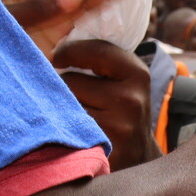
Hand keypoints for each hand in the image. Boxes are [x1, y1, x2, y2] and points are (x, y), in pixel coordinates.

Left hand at [54, 39, 157, 171]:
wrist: (139, 160)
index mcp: (137, 74)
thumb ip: (101, 60)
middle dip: (63, 86)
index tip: (56, 56)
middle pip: (71, 80)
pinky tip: (71, 134)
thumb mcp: (123, 81)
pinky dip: (62, 130)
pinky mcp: (102, 149)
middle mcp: (131, 99)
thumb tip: (58, 35)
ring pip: (65, 106)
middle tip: (69, 98)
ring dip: (60, 109)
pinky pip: (66, 130)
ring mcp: (118, 127)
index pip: (96, 50)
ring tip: (73, 116)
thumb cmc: (121, 112)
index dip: (70, 50)